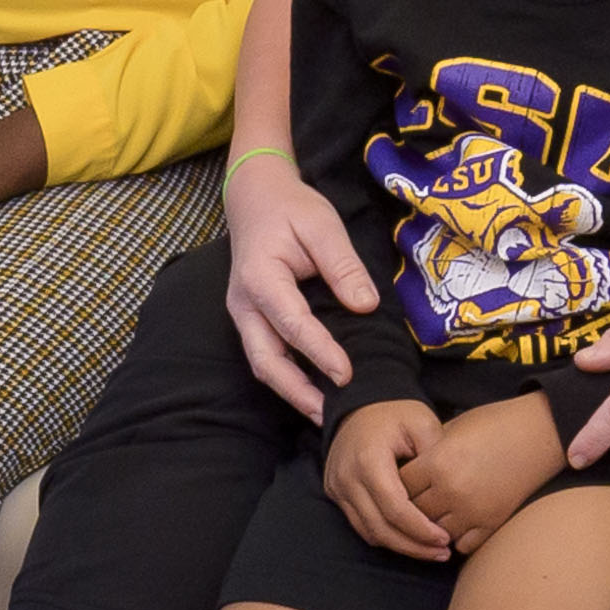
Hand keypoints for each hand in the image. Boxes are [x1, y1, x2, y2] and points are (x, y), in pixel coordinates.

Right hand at [222, 157, 375, 420]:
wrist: (256, 196)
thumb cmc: (291, 208)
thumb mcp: (323, 226)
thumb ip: (343, 266)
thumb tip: (366, 307)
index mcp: (260, 278)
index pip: (292, 325)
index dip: (320, 353)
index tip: (347, 374)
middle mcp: (244, 304)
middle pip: (264, 360)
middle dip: (296, 392)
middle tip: (330, 413)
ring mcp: (243, 315)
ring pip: (262, 364)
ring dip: (291, 391)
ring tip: (324, 412)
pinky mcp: (252, 320)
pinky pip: (266, 355)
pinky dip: (288, 377)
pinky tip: (315, 389)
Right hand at [326, 399, 452, 559]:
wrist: (360, 406)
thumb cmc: (396, 414)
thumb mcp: (423, 423)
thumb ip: (436, 456)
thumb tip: (449, 495)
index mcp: (369, 460)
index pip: (395, 509)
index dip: (421, 530)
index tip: (445, 539)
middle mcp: (347, 477)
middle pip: (380, 528)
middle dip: (413, 546)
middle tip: (442, 554)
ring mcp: (337, 487)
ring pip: (369, 532)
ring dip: (400, 546)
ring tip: (430, 551)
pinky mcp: (336, 493)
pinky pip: (360, 524)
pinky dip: (385, 535)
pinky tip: (409, 538)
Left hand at [400, 392, 566, 555]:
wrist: (540, 433)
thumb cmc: (495, 424)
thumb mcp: (453, 428)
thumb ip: (427, 451)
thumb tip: (405, 468)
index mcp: (438, 462)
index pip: (400, 485)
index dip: (399, 483)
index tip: (403, 480)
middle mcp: (451, 490)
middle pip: (413, 512)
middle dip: (412, 506)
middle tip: (418, 498)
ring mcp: (472, 510)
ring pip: (434, 532)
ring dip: (433, 525)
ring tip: (437, 512)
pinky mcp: (491, 523)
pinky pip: (461, 545)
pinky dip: (457, 537)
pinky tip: (459, 521)